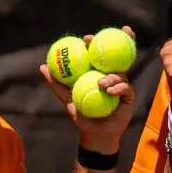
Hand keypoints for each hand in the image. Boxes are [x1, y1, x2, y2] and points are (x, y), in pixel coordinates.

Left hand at [39, 27, 137, 152]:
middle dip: (119, 42)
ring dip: (111, 76)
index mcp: (99, 72)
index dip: (95, 43)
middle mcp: (112, 75)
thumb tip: (42, 67)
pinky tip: (109, 91)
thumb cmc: (82, 116)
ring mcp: (122, 84)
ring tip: (101, 83)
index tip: (86, 38)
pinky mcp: (129, 95)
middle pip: (117, 56)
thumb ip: (56, 84)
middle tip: (104, 44)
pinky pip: (125, 88)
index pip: (98, 54)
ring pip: (120, 73)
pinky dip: (117, 88)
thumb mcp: (67, 99)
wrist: (95, 134)